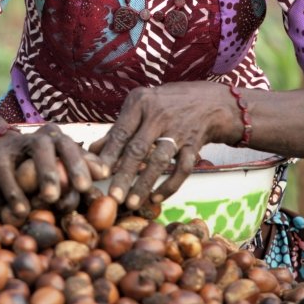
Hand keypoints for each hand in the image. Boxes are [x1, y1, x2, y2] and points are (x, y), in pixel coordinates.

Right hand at [0, 124, 107, 217]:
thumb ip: (85, 165)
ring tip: (22, 212)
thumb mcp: (65, 159)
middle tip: (52, 197)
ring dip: (14, 190)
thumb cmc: (45, 161)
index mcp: (52, 137)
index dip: (77, 165)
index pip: (67, 146)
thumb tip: (106, 173)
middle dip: (46, 172)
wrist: (3, 151)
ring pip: (6, 167)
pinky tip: (0, 212)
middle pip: (39, 149)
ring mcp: (3, 152)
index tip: (85, 187)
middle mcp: (28, 139)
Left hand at [89, 82, 234, 210]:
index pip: (120, 132)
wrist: (211, 101)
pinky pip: (182, 168)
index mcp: (140, 103)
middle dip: (124, 175)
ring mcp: (179, 129)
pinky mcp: (195, 143)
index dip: (109, 155)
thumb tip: (92, 150)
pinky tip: (156, 198)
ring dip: (144, 184)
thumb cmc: (168, 104)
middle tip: (112, 197)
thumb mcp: (142, 107)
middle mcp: (159, 114)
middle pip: (138, 148)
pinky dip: (170, 185)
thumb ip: (118, 129)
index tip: (98, 175)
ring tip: (132, 203)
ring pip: (160, 160)